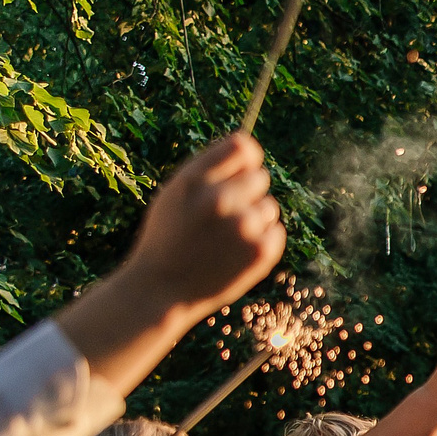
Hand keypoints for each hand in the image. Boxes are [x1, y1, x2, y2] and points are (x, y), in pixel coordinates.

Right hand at [110, 135, 286, 315]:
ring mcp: (243, 226)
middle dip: (247, 191)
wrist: (161, 288)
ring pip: (269, 206)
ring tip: (224, 238)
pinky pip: (275, 231)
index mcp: (193, 180)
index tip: (242, 168)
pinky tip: (235, 253)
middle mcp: (219, 199)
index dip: (245, 157)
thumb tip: (250, 148)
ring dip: (254, 218)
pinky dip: (261, 240)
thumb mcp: (175, 195)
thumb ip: (209, 171)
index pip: (242, 147)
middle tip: (223, 214)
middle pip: (259, 176)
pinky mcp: (261, 250)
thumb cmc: (169, 237)